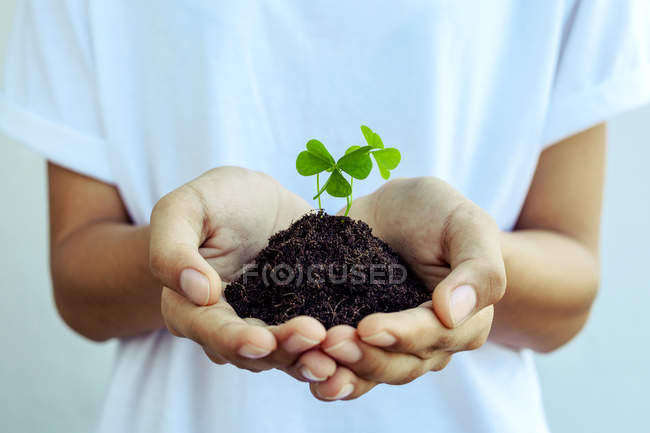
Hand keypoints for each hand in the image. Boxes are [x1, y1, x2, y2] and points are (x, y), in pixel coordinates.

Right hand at [150, 167, 335, 378]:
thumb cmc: (215, 200)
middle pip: (254, 352)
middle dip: (283, 350)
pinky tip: (353, 342)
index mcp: (192, 308)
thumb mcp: (184, 208)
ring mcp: (270, 325)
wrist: (258, 199)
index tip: (261, 340)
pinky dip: (333, 349)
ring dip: (310, 357)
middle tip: (314, 336)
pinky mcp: (303, 317)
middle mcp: (231, 326)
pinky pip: (316, 342)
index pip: (210, 331)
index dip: (234, 341)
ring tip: (336, 353)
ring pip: (287, 354)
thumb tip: (198, 293)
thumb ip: (173, 249)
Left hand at [305, 177, 505, 399]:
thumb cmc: (438, 214)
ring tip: (312, 364)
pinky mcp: (355, 338)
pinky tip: (305, 370)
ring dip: (341, 374)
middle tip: (331, 342)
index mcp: (463, 322)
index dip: (402, 336)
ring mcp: (389, 345)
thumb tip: (453, 313)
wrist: (396, 210)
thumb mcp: (467, 226)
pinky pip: (343, 368)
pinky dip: (324, 374)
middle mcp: (427, 343)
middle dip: (365, 358)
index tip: (368, 326)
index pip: (435, 337)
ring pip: (370, 374)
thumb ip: (478, 270)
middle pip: (400, 366)